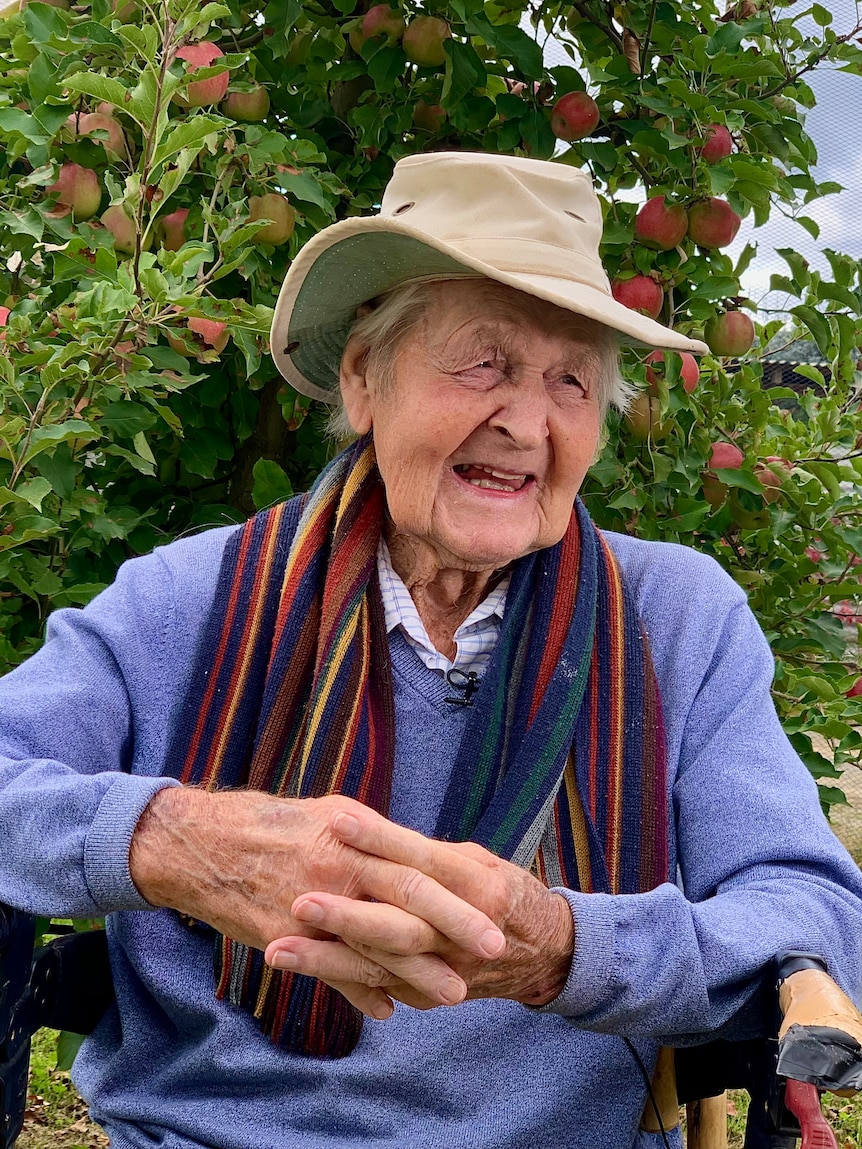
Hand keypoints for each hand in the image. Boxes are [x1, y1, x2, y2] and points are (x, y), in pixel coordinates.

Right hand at [128, 787, 505, 1013]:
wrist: (204, 845)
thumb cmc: (275, 824)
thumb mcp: (333, 816)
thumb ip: (379, 839)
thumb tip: (421, 855)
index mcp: (357, 832)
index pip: (420, 861)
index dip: (460, 885)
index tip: (499, 904)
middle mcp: (341, 866)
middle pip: (410, 898)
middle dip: (455, 925)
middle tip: (492, 950)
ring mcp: (314, 903)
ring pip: (376, 942)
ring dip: (417, 971)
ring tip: (452, 994)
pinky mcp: (288, 936)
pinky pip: (331, 970)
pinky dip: (360, 990)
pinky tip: (387, 1010)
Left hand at [264, 806, 574, 1015]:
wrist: (543, 955)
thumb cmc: (502, 891)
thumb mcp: (477, 861)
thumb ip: (428, 855)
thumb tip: (369, 832)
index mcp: (480, 886)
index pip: (422, 861)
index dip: (380, 840)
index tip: (336, 820)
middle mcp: (464, 933)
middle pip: (399, 923)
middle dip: (346, 916)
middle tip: (300, 901)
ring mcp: (447, 970)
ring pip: (381, 966)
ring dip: (325, 960)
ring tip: (277, 948)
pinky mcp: (429, 994)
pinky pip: (379, 987)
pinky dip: (337, 979)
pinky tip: (297, 968)